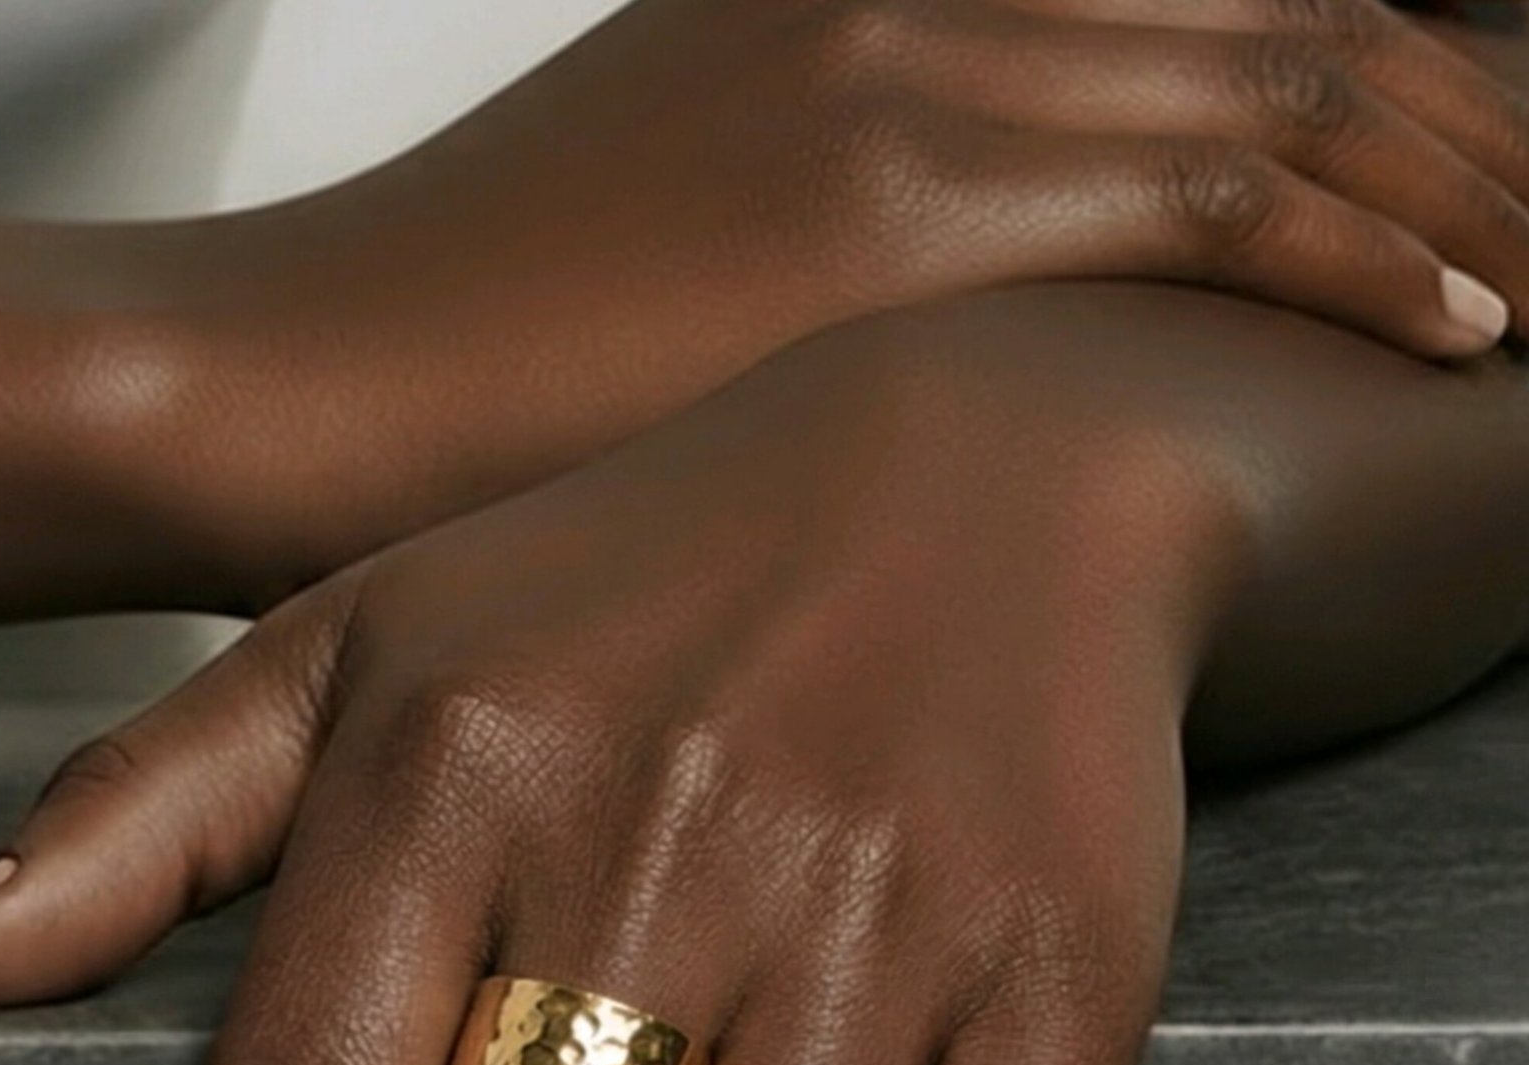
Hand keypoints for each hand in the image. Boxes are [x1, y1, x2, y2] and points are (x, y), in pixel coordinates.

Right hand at [128, 0, 1528, 592]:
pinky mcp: (890, 200)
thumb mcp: (698, 234)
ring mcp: (914, 73)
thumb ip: (866, 223)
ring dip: (1468, 186)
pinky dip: (1371, 252)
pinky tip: (1477, 326)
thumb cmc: (478, 353)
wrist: (306, 377)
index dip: (1401, 77)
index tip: (1495, 171)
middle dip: (1476, 124)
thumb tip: (971, 316)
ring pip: (1298, 81)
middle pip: (1299, 15)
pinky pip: (1216, 197)